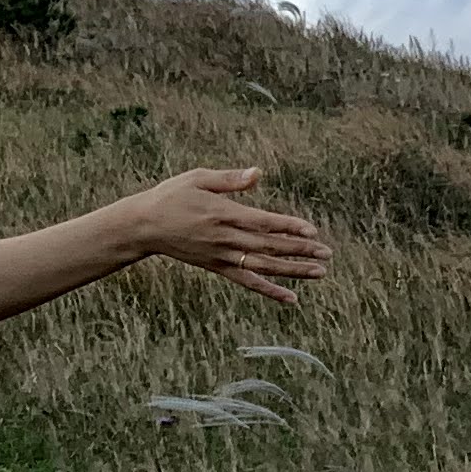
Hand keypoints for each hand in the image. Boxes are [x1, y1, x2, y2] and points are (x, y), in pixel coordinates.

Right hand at [126, 169, 332, 302]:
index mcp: (222, 213)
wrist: (143, 226)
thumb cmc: (170, 197)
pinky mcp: (216, 267)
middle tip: (327, 254)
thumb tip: (258, 173)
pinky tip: (291, 298)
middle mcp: (224, 238)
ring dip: (293, 271)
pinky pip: (247, 281)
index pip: (263, 222)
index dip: (289, 227)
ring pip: (263, 266)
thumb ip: (229, 179)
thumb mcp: (197, 179)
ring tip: (320, 272)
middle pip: (269, 246)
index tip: (312, 231)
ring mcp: (221, 255)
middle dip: (300, 250)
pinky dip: (269, 290)